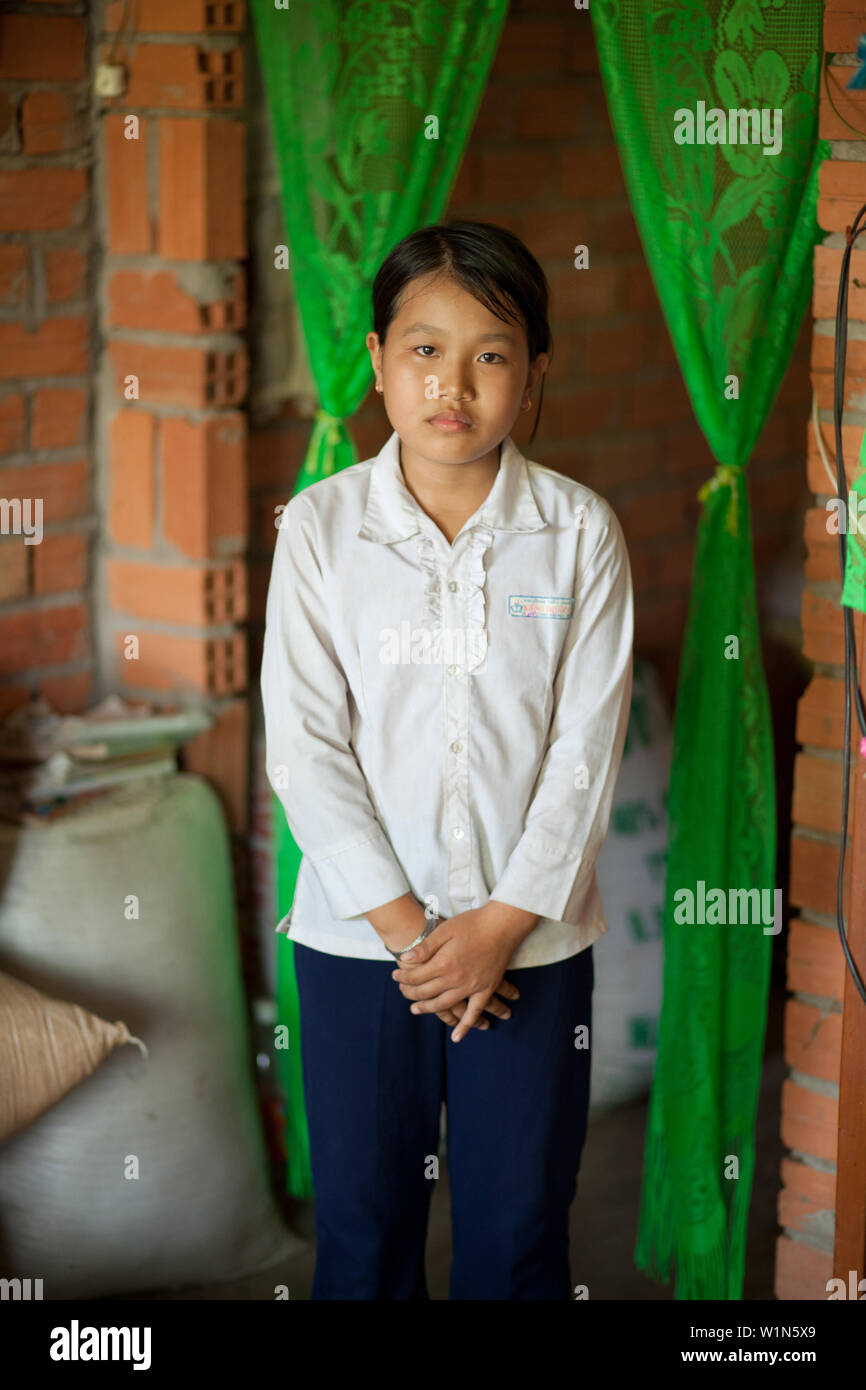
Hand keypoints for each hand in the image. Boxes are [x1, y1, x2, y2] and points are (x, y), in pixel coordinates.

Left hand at [383, 921, 512, 1031]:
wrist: (502, 925)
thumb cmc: (473, 924)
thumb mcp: (445, 930)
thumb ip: (425, 947)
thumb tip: (405, 959)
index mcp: (443, 963)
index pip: (416, 977)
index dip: (402, 977)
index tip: (395, 975)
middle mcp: (455, 979)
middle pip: (426, 992)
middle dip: (410, 993)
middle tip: (402, 991)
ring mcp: (471, 987)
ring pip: (444, 1005)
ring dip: (428, 1009)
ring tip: (416, 1010)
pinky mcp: (485, 989)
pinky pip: (474, 1012)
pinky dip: (465, 1026)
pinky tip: (456, 1037)